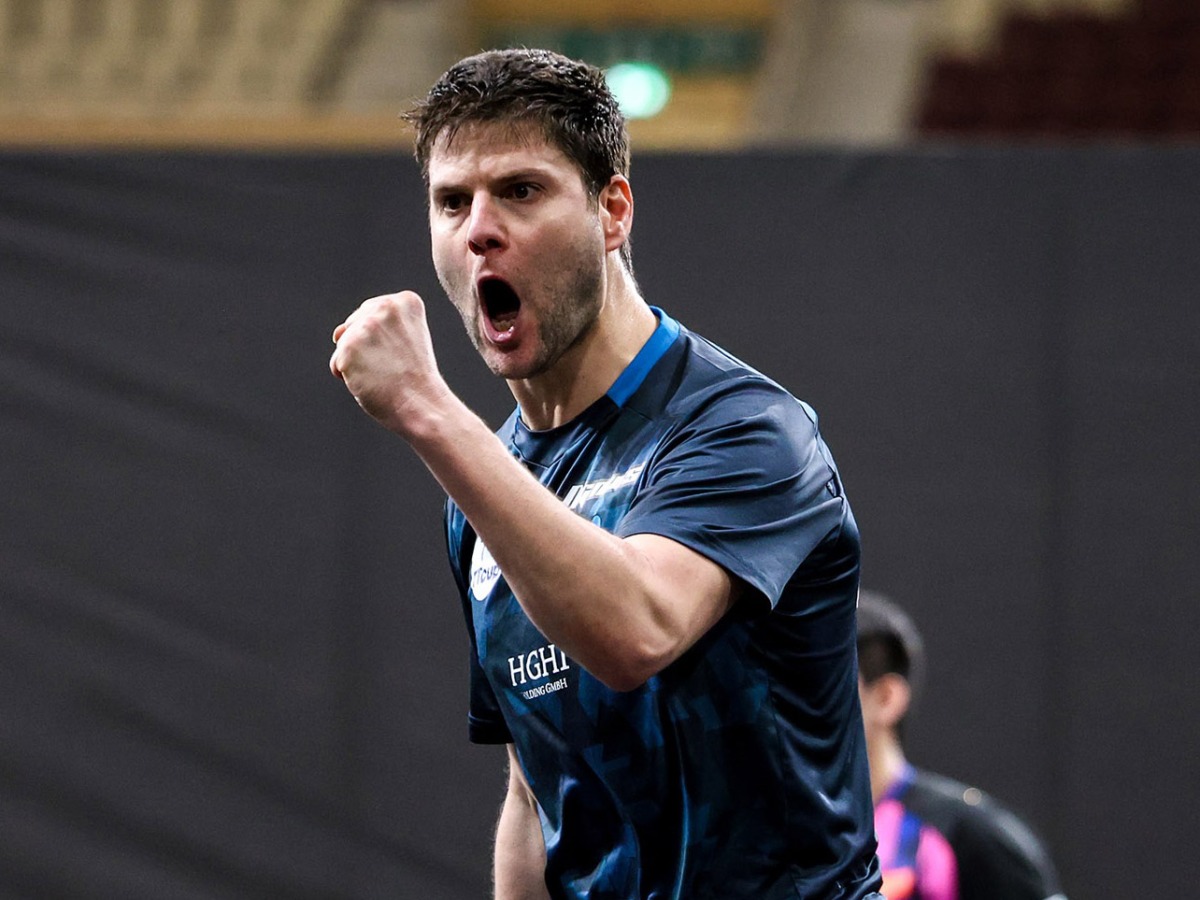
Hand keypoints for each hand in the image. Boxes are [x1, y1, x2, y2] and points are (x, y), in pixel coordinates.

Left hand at [329, 291, 446, 435]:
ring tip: (383, 375)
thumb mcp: (407, 339)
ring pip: (344, 344)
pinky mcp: (348, 348)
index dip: (383, 339)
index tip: (402, 353)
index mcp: (406, 301)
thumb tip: (336, 333)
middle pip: (355, 324)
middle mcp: (385, 307)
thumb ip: (375, 325)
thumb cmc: (415, 378)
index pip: (373, 312)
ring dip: (357, 363)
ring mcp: (366, 327)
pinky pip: (336, 363)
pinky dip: (348, 378)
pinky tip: (371, 383)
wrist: (423, 406)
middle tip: (393, 366)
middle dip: (366, 347)